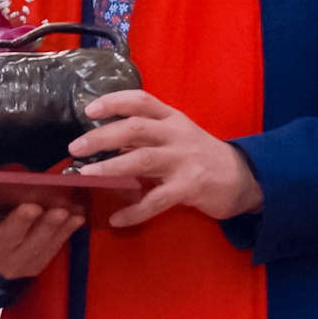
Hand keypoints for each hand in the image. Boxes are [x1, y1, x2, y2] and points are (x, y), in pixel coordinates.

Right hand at [0, 194, 82, 279]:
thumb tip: (13, 173)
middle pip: (7, 237)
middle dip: (21, 221)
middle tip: (33, 207)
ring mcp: (14, 264)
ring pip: (34, 245)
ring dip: (50, 226)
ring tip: (63, 211)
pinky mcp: (34, 266)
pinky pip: (51, 249)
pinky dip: (65, 232)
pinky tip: (76, 218)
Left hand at [71, 87, 262, 227]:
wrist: (242, 178)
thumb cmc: (201, 156)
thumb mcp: (176, 138)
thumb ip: (145, 138)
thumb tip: (105, 144)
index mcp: (172, 118)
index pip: (140, 100)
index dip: (113, 101)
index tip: (88, 109)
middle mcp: (176, 134)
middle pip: (135, 128)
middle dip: (102, 136)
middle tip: (76, 148)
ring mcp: (184, 160)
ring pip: (142, 159)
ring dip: (111, 168)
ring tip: (88, 177)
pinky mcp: (190, 186)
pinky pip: (156, 200)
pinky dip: (134, 210)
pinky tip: (117, 218)